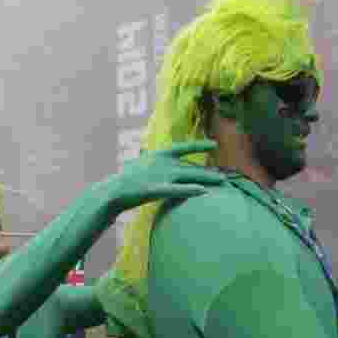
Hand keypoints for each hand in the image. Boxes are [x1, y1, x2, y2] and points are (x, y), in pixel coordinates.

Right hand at [107, 140, 223, 214]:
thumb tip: (168, 166)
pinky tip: (203, 192)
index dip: (199, 145)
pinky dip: (190, 189)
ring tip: (222, 183)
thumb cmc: (129, 183)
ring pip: (189, 176)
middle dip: (209, 172)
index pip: (183, 147)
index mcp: (158, 155)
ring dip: (207, 179)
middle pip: (191, 167)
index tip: (214, 145)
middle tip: (225, 176)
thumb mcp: (144, 168)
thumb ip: (158, 166)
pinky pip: (176, 189)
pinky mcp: (156, 189)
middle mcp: (162, 162)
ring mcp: (159, 175)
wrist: (112, 192)